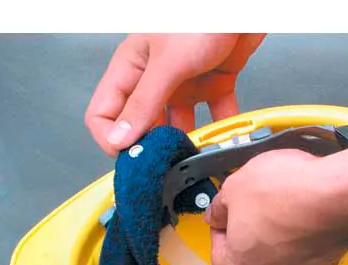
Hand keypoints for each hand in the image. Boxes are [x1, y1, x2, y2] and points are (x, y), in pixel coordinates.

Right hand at [85, 33, 264, 155]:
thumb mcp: (167, 62)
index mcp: (131, 70)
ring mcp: (183, 85)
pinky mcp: (212, 86)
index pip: (104, 114)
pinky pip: (214, 116)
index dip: (112, 139)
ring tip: (194, 158)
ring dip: (187, 144)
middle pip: (142, 126)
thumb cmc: (202, 15)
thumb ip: (144, 102)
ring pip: (179, 126)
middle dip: (151, 147)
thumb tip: (119, 138)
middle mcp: (154, 80)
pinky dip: (221, 131)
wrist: (243, 4)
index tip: (130, 158)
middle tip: (164, 165)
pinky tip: (223, 142)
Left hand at [205, 148, 347, 264]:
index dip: (221, 227)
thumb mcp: (233, 188)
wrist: (338, 194)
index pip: (219, 253)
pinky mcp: (327, 262)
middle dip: (250, 229)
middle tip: (254, 203)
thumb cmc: (284, 193)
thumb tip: (217, 213)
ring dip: (278, 231)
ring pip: (281, 253)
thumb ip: (218, 207)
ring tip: (282, 202)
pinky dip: (303, 232)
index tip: (227, 211)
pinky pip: (307, 248)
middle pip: (252, 256)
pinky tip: (304, 209)